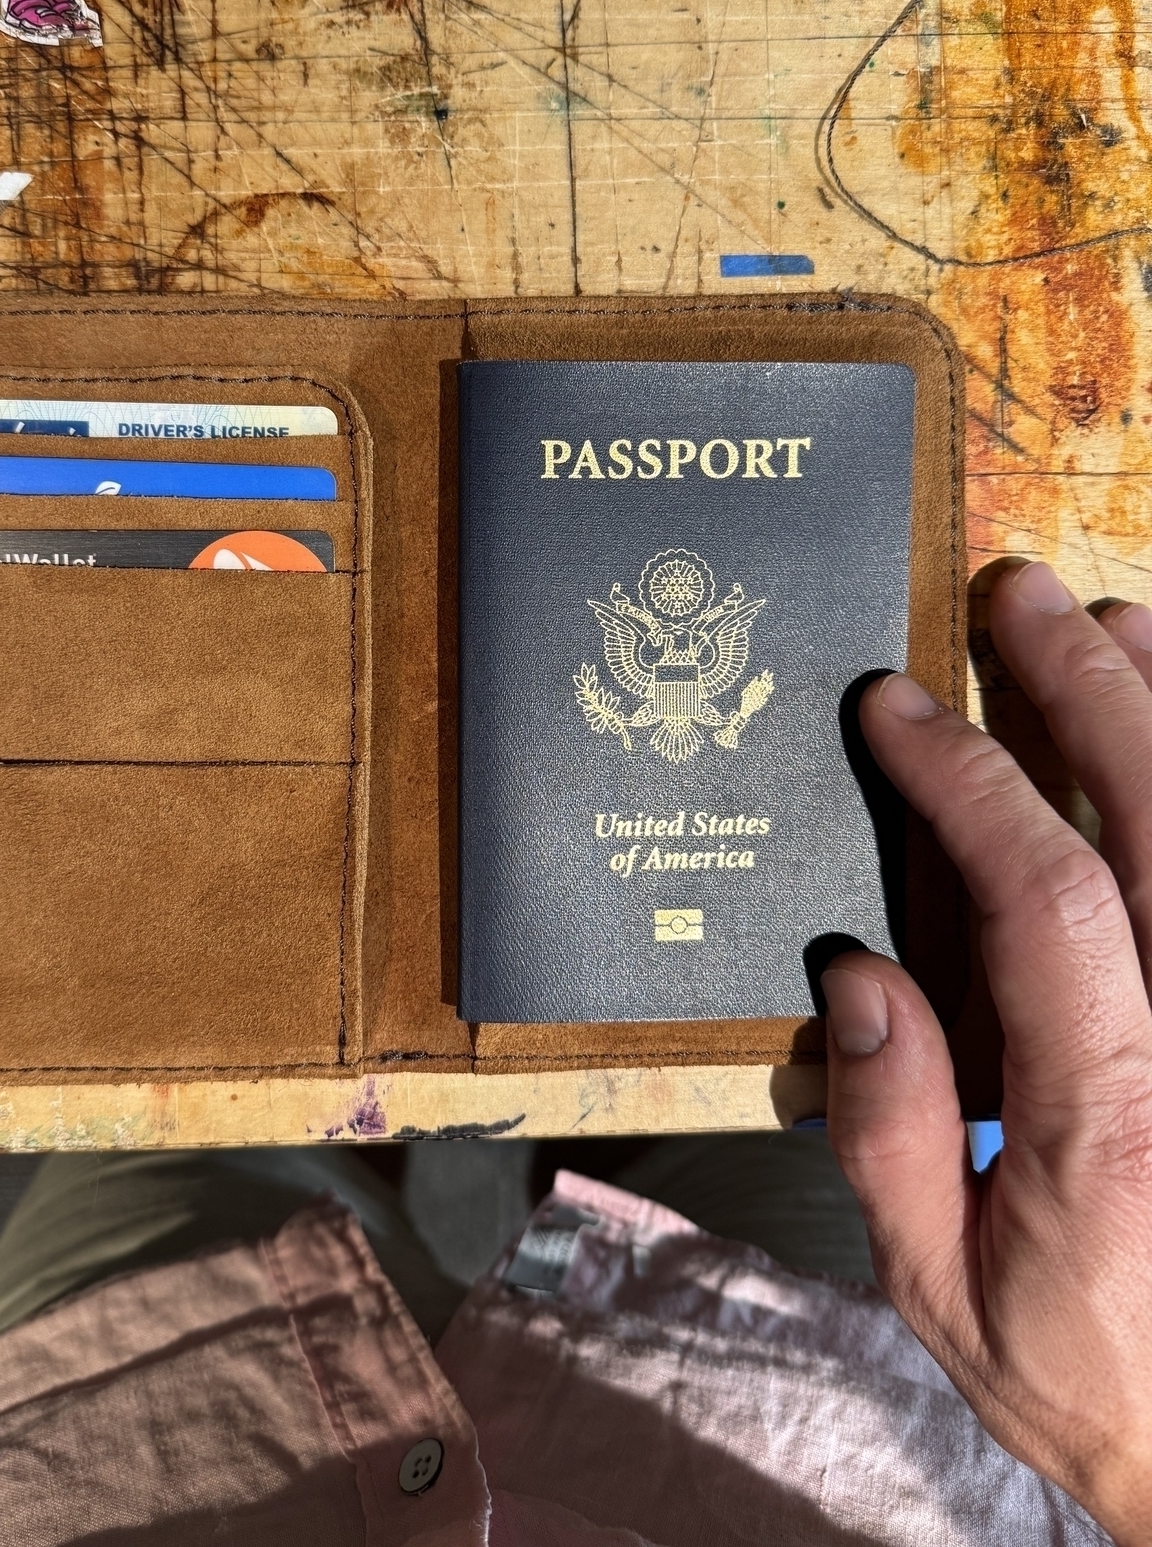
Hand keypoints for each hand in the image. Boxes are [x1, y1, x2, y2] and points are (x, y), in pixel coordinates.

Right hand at [821, 561, 1151, 1542]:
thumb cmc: (1095, 1373)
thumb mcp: (943, 1289)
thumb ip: (891, 1133)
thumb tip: (857, 974)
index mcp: (1116, 1117)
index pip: (1049, 899)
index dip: (970, 781)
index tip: (898, 709)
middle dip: (1084, 691)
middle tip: (1017, 601)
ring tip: (1111, 622)